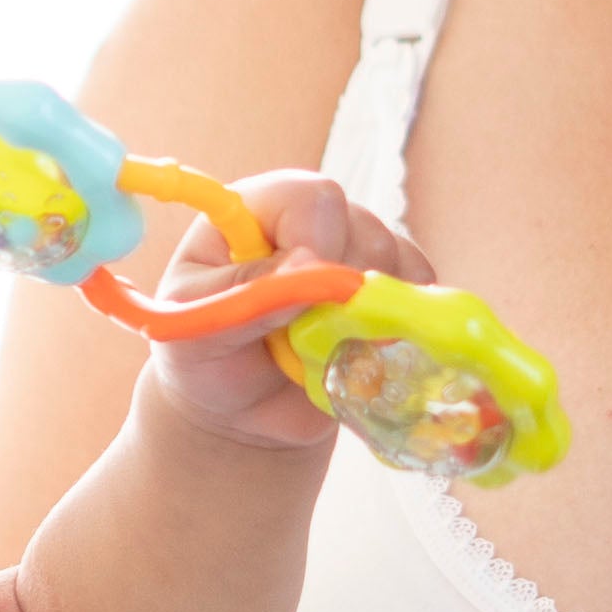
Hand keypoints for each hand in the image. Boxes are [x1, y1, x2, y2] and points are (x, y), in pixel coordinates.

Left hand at [125, 170, 438, 455]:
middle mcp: (309, 221)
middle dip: (341, 289)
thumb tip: (307, 263)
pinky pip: (417, 290)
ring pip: (395, 259)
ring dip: (366, 313)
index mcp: (255, 212)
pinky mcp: (385, 290)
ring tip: (321, 346)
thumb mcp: (194, 328)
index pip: (309, 197)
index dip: (315, 243)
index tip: (296, 295)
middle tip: (304, 332)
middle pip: (363, 227)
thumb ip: (245, 295)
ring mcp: (352, 252)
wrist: (236, 414)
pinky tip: (357, 349)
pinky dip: (399, 325)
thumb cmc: (202, 359)